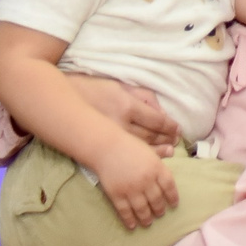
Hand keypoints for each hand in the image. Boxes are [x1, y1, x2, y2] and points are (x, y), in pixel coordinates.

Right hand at [63, 76, 178, 153]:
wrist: (67, 103)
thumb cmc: (96, 90)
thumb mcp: (123, 86)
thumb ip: (145, 97)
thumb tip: (162, 113)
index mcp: (128, 105)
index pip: (157, 120)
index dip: (170, 126)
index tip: (178, 129)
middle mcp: (122, 124)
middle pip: (152, 135)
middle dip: (167, 138)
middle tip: (176, 140)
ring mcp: (113, 137)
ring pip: (142, 147)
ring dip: (159, 150)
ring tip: (170, 150)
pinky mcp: (105, 147)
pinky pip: (129, 154)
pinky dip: (143, 157)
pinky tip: (152, 158)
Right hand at [94, 134, 179, 230]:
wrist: (106, 147)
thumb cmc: (129, 146)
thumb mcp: (149, 149)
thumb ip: (160, 156)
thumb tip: (172, 151)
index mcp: (157, 168)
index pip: (169, 187)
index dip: (173, 197)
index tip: (174, 204)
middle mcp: (146, 181)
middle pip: (157, 200)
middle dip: (159, 210)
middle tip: (160, 214)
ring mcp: (131, 189)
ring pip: (142, 209)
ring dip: (147, 218)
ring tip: (148, 222)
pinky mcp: (117, 195)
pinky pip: (125, 212)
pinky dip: (129, 220)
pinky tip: (132, 225)